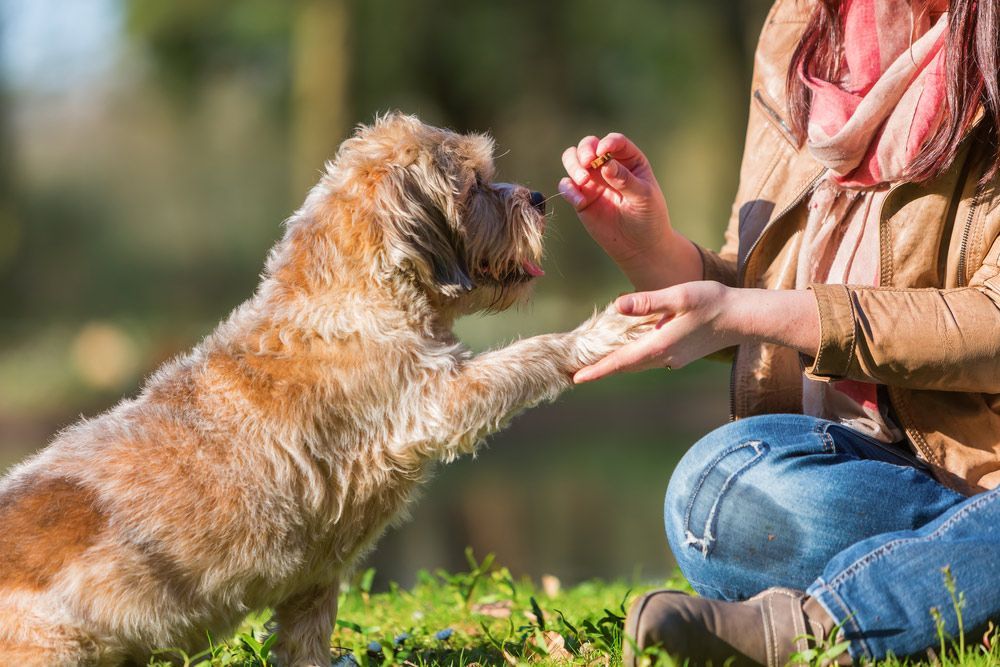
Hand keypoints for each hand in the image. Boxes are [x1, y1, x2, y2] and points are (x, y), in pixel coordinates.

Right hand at [559, 133, 701, 290]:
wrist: (640, 247)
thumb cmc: (649, 218)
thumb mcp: (643, 197)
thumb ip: (625, 180)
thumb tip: (605, 164)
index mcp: (629, 160)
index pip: (615, 142)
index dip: (607, 143)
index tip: (603, 153)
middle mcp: (608, 166)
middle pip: (588, 145)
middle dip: (584, 150)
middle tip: (587, 163)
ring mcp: (593, 181)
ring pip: (572, 160)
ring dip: (573, 166)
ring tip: (583, 181)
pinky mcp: (581, 198)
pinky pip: (566, 186)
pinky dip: (568, 190)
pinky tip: (580, 202)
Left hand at [572, 284, 821, 382]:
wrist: (744, 318)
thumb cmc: (714, 302)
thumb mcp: (680, 296)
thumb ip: (649, 301)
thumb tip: (618, 305)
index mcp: (661, 345)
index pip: (622, 361)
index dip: (598, 370)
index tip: (577, 379)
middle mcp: (665, 357)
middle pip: (626, 366)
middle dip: (601, 369)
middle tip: (574, 372)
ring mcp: (674, 358)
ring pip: (638, 363)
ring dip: (617, 364)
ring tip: (593, 364)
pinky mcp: (681, 354)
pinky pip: (650, 358)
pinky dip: (633, 357)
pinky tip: (627, 348)